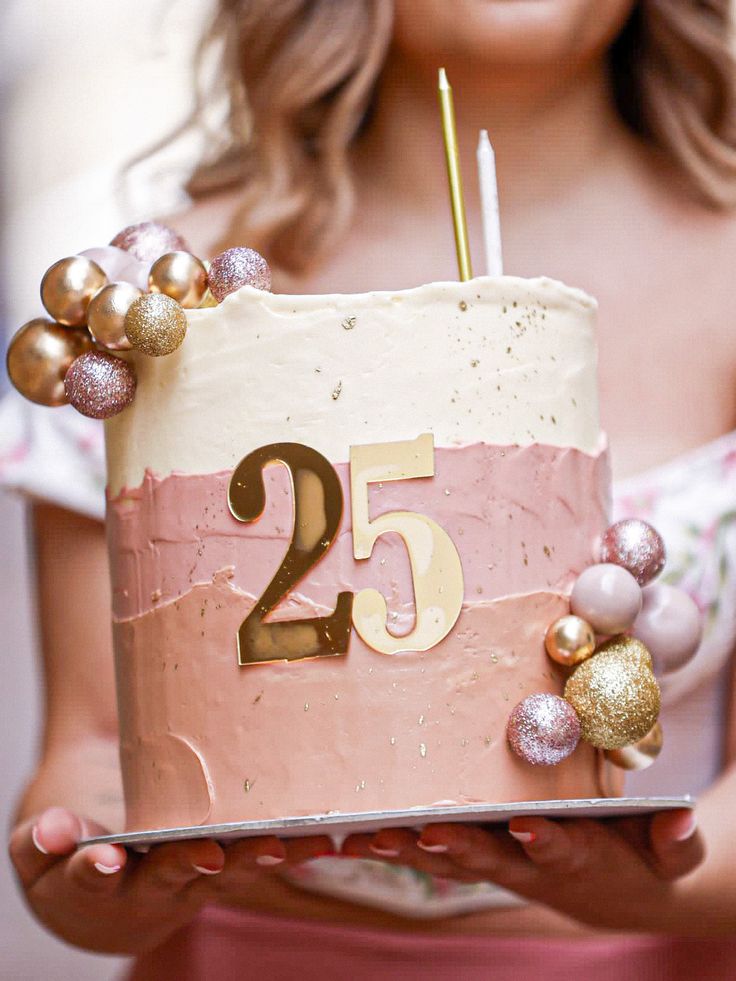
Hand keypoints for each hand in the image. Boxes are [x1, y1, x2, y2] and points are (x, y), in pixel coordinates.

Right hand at [9, 807, 332, 954]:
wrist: (101, 877)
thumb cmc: (67, 850)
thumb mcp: (38, 845)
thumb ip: (41, 840)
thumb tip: (52, 831)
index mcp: (95, 884)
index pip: (92, 876)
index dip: (96, 868)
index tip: (104, 857)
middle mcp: (149, 890)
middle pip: (170, 878)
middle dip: (189, 865)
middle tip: (210, 855)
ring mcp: (191, 881)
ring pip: (225, 874)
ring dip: (253, 861)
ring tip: (282, 846)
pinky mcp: (224, 868)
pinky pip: (260, 863)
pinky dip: (293, 855)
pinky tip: (325, 843)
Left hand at [342, 809, 703, 932]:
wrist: (616, 891)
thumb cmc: (643, 857)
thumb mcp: (670, 854)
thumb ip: (675, 841)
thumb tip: (679, 817)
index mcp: (579, 856)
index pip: (562, 851)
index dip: (545, 843)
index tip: (527, 828)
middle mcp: (530, 865)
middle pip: (491, 859)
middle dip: (458, 847)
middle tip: (425, 833)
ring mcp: (500, 864)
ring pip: (452, 858)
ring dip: (411, 850)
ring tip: (370, 837)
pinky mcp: (479, 857)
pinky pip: (433, 854)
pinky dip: (397, 847)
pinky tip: (353, 838)